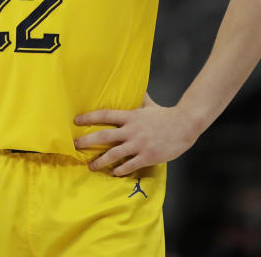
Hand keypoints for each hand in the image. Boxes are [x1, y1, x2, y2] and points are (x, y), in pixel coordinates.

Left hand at [72, 94, 199, 175]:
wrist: (185, 126)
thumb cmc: (165, 115)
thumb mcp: (149, 104)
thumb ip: (138, 99)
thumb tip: (133, 86)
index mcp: (131, 116)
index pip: (105, 115)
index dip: (89, 117)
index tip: (76, 121)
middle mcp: (132, 130)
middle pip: (104, 136)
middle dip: (87, 141)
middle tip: (75, 145)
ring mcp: (139, 145)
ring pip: (114, 154)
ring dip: (100, 161)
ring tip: (91, 166)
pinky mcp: (147, 157)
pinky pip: (129, 165)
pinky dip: (119, 170)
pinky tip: (113, 173)